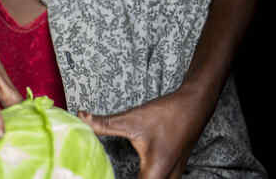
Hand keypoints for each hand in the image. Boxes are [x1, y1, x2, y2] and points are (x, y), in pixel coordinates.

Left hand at [78, 88, 211, 178]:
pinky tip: (141, 175)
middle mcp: (168, 177)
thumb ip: (104, 123)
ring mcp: (175, 175)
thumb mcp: (131, 119)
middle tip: (106, 177)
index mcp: (156, 170)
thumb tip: (81, 117)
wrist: (194, 105)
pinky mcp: (176, 169)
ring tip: (121, 176)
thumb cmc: (167, 114)